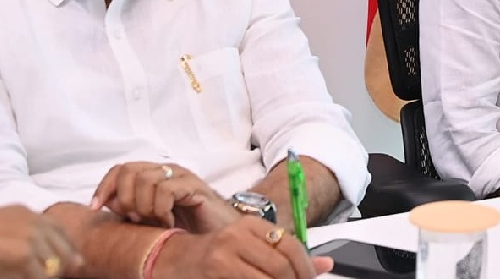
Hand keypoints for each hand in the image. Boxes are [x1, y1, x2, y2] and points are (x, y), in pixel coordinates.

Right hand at [0, 205, 81, 278]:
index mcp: (26, 213)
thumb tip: (42, 253)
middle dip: (67, 260)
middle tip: (69, 270)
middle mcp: (33, 221)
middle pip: (62, 245)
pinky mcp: (25, 254)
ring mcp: (31, 237)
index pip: (58, 228)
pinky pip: (43, 275)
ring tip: (45, 277)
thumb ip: (23, 233)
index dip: (68, 244)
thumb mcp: (1, 225)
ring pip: (55, 262)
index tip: (75, 258)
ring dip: (51, 273)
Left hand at [91, 162, 238, 232]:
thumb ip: (129, 209)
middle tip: (135, 219)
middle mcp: (166, 170)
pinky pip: (165, 190)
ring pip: (145, 180)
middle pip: (128, 170)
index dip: (104, 187)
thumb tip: (106, 203)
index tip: (96, 208)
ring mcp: (181, 176)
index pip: (120, 169)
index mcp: (153, 175)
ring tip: (155, 222)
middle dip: (124, 199)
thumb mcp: (150, 219)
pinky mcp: (194, 186)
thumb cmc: (186, 227)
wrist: (219, 234)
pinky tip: (169, 222)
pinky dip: (160, 210)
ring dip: (143, 207)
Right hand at [152, 216, 331, 278]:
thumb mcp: (251, 248)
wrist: (173, 259)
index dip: (305, 268)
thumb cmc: (216, 255)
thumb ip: (286, 255)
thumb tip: (325, 264)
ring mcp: (224, 254)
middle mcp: (238, 235)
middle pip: (280, 264)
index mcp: (251, 225)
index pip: (290, 244)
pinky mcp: (215, 270)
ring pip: (267, 278)